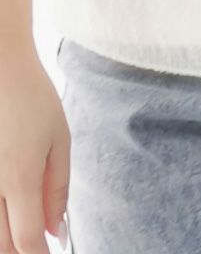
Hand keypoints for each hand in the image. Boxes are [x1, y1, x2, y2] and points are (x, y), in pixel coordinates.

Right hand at [0, 42, 69, 251]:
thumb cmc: (31, 99)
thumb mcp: (58, 138)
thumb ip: (57, 187)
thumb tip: (56, 231)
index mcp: (19, 178)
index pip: (26, 241)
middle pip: (1, 245)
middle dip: (20, 252)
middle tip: (37, 245)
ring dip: (4, 239)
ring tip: (23, 227)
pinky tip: (7, 207)